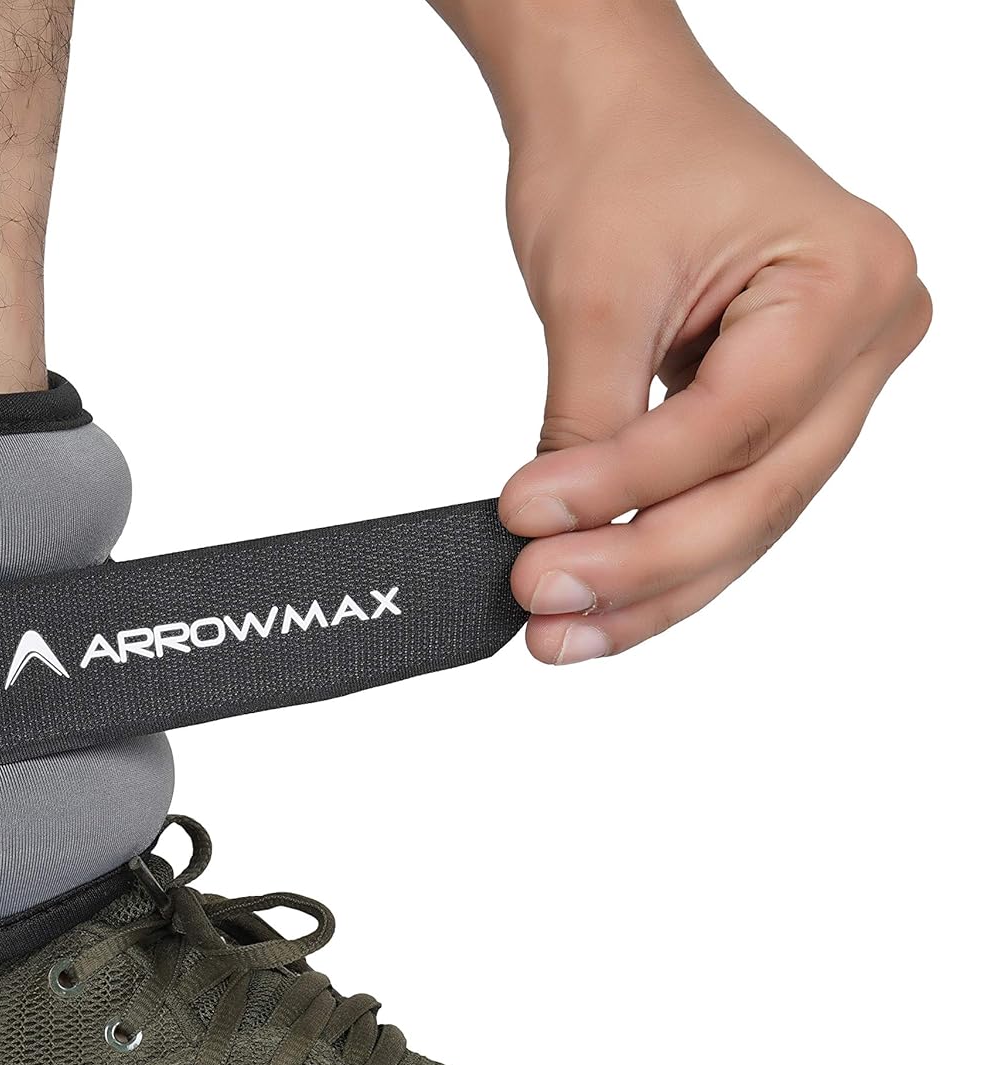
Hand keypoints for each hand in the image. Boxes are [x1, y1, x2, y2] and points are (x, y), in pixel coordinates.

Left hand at [461, 4, 930, 662]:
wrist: (615, 106)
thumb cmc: (619, 155)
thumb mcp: (593, 295)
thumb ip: (587, 426)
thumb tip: (553, 541)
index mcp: (845, 282)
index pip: (731, 425)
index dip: (623, 490)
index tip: (524, 521)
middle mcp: (865, 339)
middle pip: (755, 495)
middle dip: (639, 566)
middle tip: (541, 603)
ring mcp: (832, 382)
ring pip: (744, 521)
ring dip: (646, 589)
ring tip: (556, 631)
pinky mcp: (779, 413)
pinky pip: (725, 503)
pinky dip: (656, 555)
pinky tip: (595, 603)